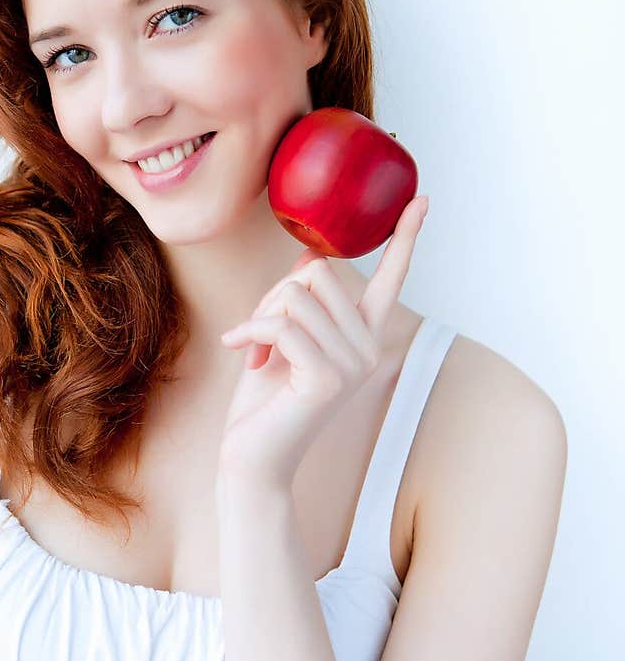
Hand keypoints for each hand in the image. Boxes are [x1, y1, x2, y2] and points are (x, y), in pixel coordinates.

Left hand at [215, 195, 429, 495]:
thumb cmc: (263, 403)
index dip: (405, 237)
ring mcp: (352, 364)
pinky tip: (239, 351)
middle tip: (260, 331)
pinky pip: (282, 322)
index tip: (421, 200)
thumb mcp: (281, 340)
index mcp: (362, 337)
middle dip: (275, 293)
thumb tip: (307, 256)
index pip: (391, 278)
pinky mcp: (327, 378)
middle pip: (319, 271)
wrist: (251, 460)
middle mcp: (368, 348)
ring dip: (260, 315)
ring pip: (296, 293)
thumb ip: (301, 302)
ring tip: (254, 350)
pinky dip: (250, 332)